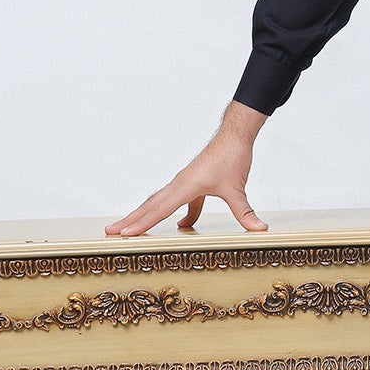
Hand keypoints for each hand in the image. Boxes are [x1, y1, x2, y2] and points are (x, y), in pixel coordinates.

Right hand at [104, 101, 269, 236]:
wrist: (234, 135)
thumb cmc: (232, 156)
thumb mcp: (238, 188)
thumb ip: (245, 212)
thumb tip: (259, 229)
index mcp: (186, 185)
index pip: (159, 209)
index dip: (142, 223)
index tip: (124, 234)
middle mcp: (180, 183)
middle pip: (150, 205)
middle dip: (130, 220)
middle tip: (109, 232)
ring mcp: (184, 182)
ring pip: (158, 201)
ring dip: (143, 215)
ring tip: (128, 228)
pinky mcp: (192, 182)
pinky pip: (177, 200)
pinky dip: (173, 213)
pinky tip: (180, 226)